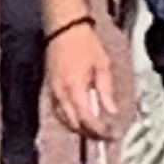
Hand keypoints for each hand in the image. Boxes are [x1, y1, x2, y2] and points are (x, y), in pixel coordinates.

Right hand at [45, 18, 120, 142]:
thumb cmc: (85, 44)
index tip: (112, 135)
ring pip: (64, 121)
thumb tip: (112, 112)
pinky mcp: (50, 89)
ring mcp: (53, 92)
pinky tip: (81, 119)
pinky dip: (70, 120)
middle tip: (106, 136)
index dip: (100, 131)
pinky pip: (58, 112)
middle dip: (90, 134)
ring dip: (80, 129)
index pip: (87, 119)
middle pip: (74, 125)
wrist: (63, 28)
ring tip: (96, 130)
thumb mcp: (102, 66)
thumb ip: (106, 91)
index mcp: (75, 88)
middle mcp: (61, 94)